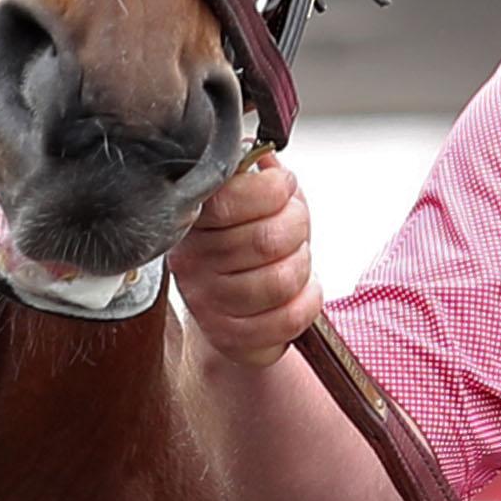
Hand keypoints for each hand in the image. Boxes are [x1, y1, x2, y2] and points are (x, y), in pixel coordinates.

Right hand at [171, 153, 318, 368]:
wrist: (234, 306)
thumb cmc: (248, 245)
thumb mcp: (252, 198)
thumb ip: (259, 175)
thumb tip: (268, 162)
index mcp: (193, 218)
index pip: (230, 199)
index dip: (273, 190)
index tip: (281, 189)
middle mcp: (191, 261)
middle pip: (268, 239)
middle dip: (297, 228)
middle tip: (292, 230)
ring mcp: (207, 303)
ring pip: (281, 279)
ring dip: (302, 266)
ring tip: (292, 261)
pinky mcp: (230, 337)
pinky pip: (289, 317)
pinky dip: (308, 300)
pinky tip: (299, 291)